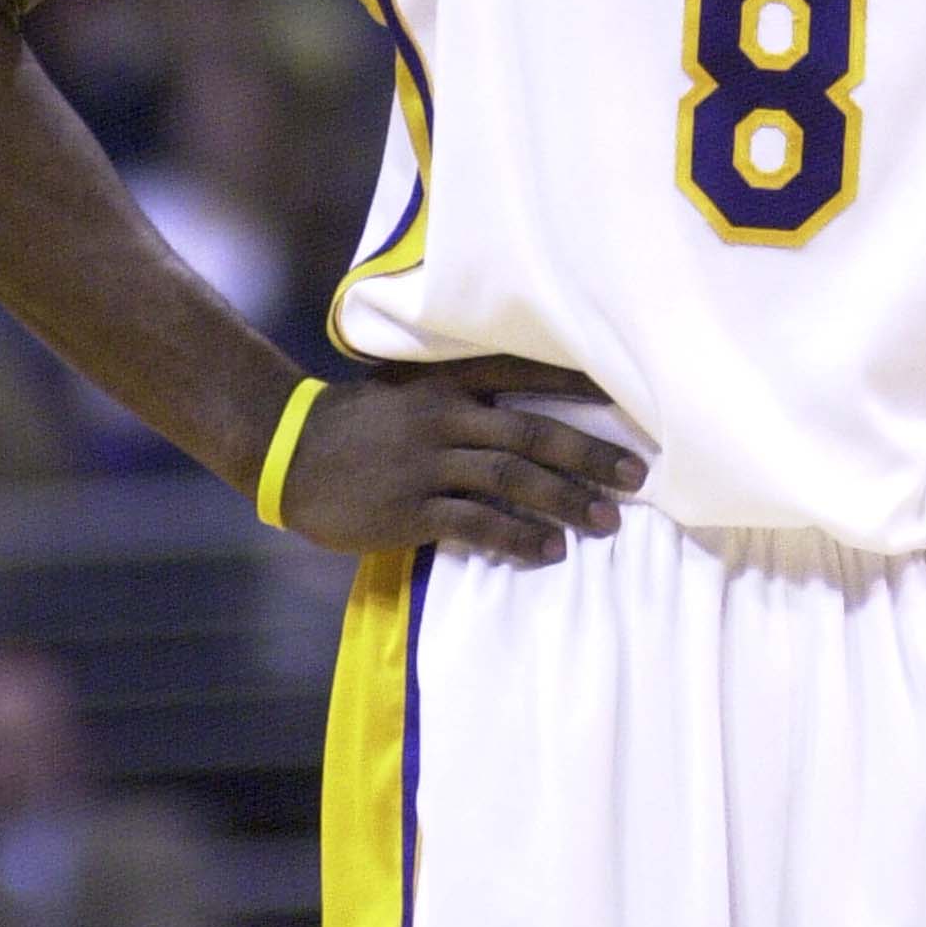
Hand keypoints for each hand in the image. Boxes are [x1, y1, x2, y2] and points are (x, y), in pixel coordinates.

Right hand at [278, 358, 645, 562]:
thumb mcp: (408, 392)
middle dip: (589, 454)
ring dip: (565, 500)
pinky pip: (477, 524)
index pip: (526, 375)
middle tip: (635, 475)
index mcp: (448, 384)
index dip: (579, 386)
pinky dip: (518, 538)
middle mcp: (445, 417)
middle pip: (533, 433)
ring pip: (512, 479)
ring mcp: (428, 463)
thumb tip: (526, 415)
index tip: (630, 399)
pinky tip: (550, 551)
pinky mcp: (411, 509)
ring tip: (607, 521)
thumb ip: (462, 398)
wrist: (289, 449)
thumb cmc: (356, 423)